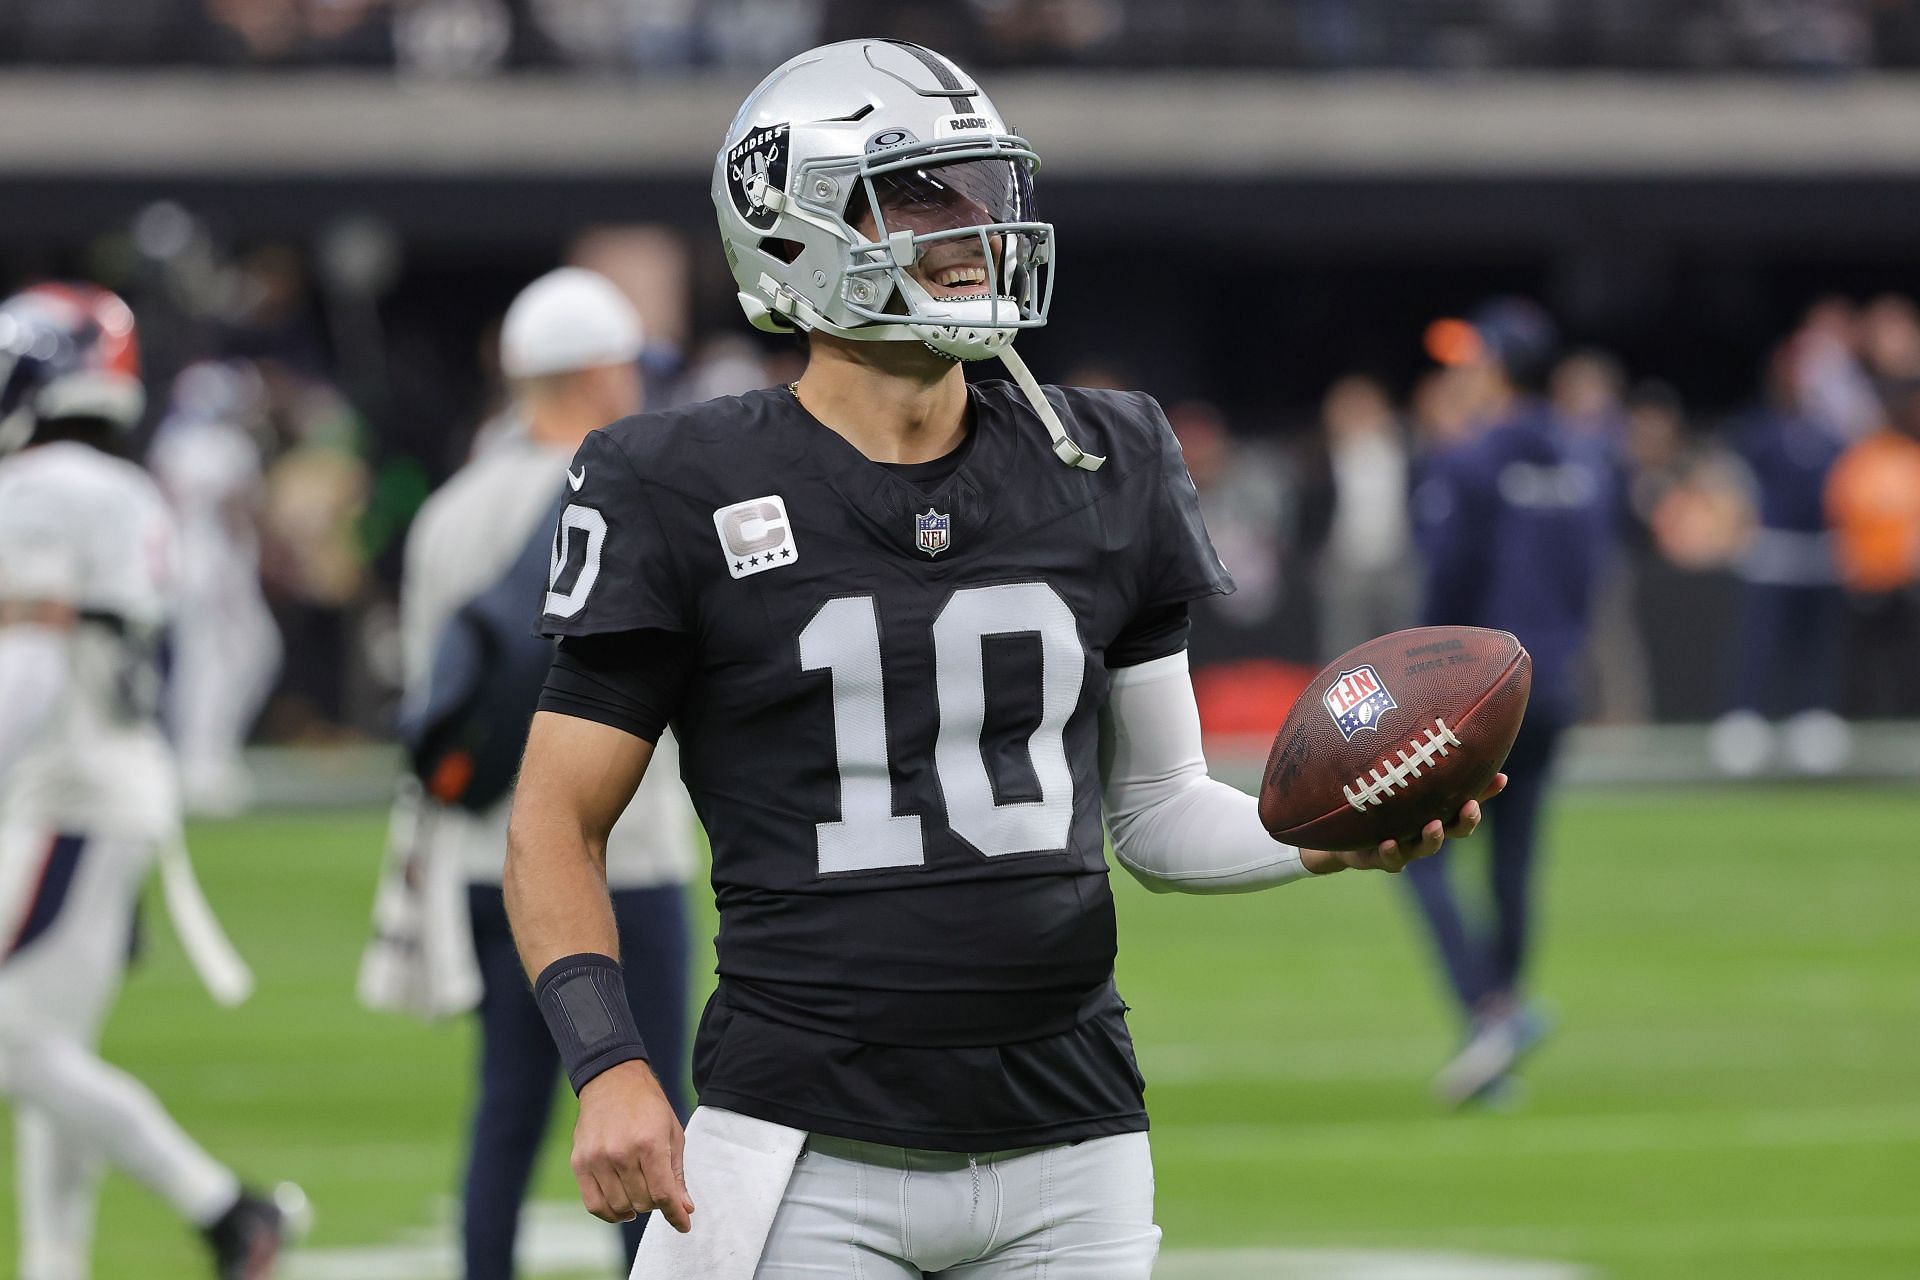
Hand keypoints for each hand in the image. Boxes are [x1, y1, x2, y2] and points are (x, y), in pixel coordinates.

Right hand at [571, 1060, 694, 1231]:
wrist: (613, 1081)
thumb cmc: (649, 1107)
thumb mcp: (672, 1134)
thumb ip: (677, 1175)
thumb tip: (685, 1210)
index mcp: (649, 1144)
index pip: (663, 1194)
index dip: (675, 1215)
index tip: (683, 1225)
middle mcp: (621, 1153)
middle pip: (643, 1203)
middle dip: (657, 1203)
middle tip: (659, 1190)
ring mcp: (597, 1159)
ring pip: (620, 1207)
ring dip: (635, 1208)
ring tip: (641, 1195)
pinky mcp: (580, 1163)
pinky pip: (594, 1204)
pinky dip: (610, 1213)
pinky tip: (621, 1207)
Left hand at [1300, 773, 1506, 875]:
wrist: (1332, 834)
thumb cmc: (1369, 798)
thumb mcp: (1387, 774)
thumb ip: (1406, 754)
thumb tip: (1421, 710)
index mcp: (1431, 808)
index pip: (1465, 800)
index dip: (1485, 791)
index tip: (1501, 777)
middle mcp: (1421, 828)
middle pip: (1455, 828)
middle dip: (1466, 820)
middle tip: (1471, 807)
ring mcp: (1402, 845)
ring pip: (1424, 848)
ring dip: (1432, 838)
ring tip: (1434, 826)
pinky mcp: (1376, 858)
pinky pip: (1387, 860)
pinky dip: (1391, 854)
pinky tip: (1389, 842)